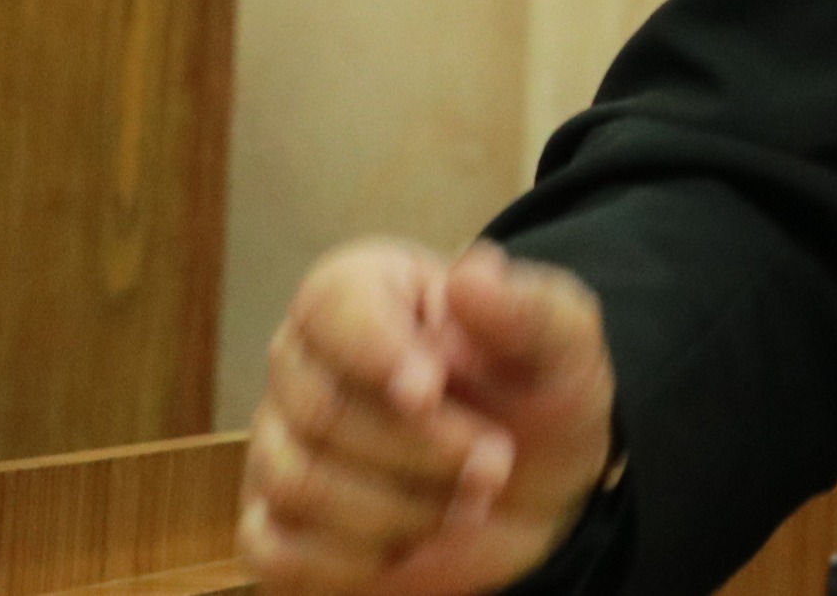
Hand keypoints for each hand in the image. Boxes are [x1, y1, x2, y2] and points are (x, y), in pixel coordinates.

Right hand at [242, 240, 616, 595]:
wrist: (538, 491)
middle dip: (424, 448)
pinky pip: (277, 552)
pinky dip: (356, 560)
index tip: (431, 389)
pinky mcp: (272, 527)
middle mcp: (304, 363)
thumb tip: (469, 275)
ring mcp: (279, 446)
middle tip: (497, 463)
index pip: (333, 306)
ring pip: (300, 482)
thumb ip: (528, 310)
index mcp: (366, 292)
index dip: (378, 351)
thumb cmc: (538, 396)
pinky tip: (413, 542)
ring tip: (468, 501)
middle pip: (322, 408)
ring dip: (402, 508)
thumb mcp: (565, 346)